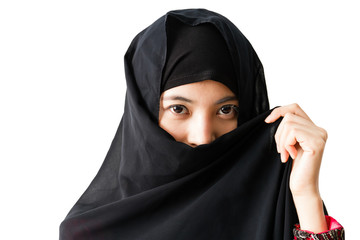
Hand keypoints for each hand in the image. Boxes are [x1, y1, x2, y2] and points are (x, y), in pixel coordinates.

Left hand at [265, 104, 327, 232]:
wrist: (302, 186)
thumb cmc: (293, 167)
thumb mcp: (289, 143)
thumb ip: (288, 129)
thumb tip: (275, 114)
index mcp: (314, 129)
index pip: (295, 108)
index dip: (279, 111)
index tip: (267, 121)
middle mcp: (320, 130)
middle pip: (289, 116)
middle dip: (278, 133)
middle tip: (281, 150)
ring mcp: (320, 136)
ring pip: (289, 123)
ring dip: (281, 140)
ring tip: (285, 154)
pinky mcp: (316, 143)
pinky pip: (293, 132)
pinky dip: (286, 144)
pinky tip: (290, 156)